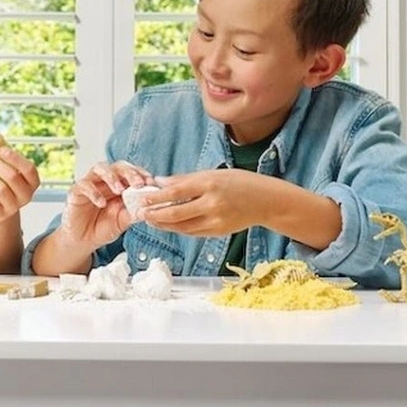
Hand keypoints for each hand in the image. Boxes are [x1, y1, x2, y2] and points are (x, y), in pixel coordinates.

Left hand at [0, 132, 39, 220]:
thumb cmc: (4, 182)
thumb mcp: (5, 165)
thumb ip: (1, 150)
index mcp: (33, 181)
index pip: (28, 168)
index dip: (14, 158)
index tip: (0, 150)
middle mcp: (27, 195)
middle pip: (12, 177)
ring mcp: (14, 207)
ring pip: (1, 189)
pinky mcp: (0, 215)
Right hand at [58, 160, 154, 251]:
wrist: (83, 241)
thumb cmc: (103, 228)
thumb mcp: (122, 222)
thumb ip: (133, 213)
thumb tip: (150, 208)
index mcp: (120, 185)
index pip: (132, 172)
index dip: (141, 174)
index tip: (151, 183)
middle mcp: (105, 180)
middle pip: (118, 166)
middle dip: (130, 172)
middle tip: (138, 184)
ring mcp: (90, 183)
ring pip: (100, 168)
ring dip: (111, 176)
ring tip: (120, 190)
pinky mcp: (76, 191)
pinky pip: (84, 185)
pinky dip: (94, 192)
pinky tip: (101, 203)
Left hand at [136, 167, 260, 237]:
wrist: (265, 201)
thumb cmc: (238, 182)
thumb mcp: (213, 173)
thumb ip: (186, 180)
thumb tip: (160, 181)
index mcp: (210, 184)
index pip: (177, 192)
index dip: (157, 196)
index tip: (142, 197)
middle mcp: (212, 204)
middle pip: (176, 213)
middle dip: (155, 214)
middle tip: (140, 213)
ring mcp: (216, 221)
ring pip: (182, 226)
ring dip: (163, 224)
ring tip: (149, 220)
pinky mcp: (218, 232)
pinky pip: (192, 232)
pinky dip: (177, 228)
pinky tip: (167, 224)